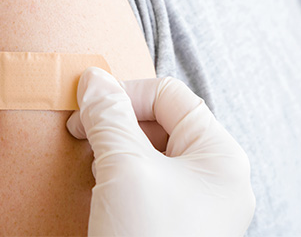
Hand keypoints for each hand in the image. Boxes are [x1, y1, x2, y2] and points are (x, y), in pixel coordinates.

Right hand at [67, 67, 255, 236]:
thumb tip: (93, 79)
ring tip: (91, 160)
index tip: (85, 107)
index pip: (170, 96)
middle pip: (162, 121)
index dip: (125, 93)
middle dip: (117, 121)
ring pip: (152, 150)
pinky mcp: (174, 220)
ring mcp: (196, 201)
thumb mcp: (125, 169)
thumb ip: (109, 116)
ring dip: (116, 147)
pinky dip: (120, 173)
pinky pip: (148, 180)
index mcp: (219, 155)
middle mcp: (214, 176)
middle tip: (81, 133)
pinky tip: (100, 185)